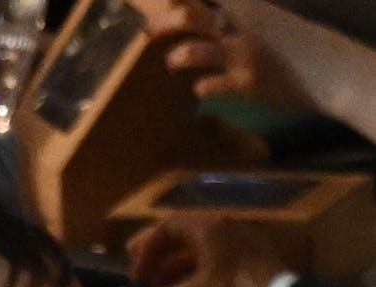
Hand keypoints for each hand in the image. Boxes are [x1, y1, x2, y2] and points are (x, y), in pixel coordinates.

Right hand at [115, 213, 285, 286]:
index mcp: (209, 228)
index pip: (167, 227)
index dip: (145, 249)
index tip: (133, 274)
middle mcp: (227, 231)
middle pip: (185, 240)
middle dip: (160, 261)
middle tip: (142, 279)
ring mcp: (245, 249)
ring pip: (203, 257)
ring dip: (178, 275)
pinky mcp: (257, 269)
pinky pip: (220, 270)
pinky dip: (199, 285)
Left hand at [151, 0, 312, 108]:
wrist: (325, 68)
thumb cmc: (291, 44)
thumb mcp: (263, 17)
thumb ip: (236, 14)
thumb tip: (213, 18)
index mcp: (244, 6)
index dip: (180, 0)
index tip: (166, 3)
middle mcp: (239, 26)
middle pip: (191, 16)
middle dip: (165, 23)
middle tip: (150, 31)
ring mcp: (242, 55)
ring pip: (198, 50)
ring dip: (179, 56)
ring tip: (173, 62)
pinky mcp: (247, 84)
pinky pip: (213, 85)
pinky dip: (202, 88)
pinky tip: (199, 90)